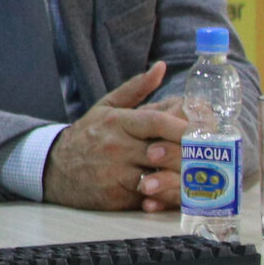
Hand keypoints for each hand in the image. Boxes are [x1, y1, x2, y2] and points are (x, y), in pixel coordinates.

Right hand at [42, 63, 191, 211]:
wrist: (52, 169)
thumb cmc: (87, 136)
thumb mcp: (105, 108)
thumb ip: (136, 88)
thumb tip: (161, 67)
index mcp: (117, 123)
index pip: (155, 121)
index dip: (182, 127)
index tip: (202, 131)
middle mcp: (116, 147)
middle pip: (163, 151)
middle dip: (190, 154)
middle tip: (212, 155)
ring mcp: (115, 173)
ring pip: (160, 176)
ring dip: (183, 177)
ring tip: (202, 175)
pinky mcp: (115, 196)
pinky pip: (149, 196)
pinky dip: (166, 195)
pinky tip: (179, 191)